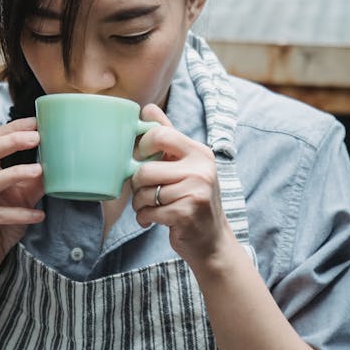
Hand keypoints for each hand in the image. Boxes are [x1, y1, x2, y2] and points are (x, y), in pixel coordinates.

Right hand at [0, 117, 44, 285]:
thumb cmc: (1, 225)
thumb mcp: (22, 199)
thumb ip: (34, 181)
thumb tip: (59, 161)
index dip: (14, 129)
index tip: (37, 122)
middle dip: (12, 142)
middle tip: (37, 137)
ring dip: (17, 174)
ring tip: (41, 171)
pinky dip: (19, 214)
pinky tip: (38, 216)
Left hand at [130, 105, 236, 268]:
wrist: (212, 241)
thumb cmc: (193, 199)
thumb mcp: (186, 164)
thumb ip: (168, 136)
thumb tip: (148, 108)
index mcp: (199, 152)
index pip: (160, 134)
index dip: (142, 147)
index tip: (144, 159)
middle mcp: (201, 169)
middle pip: (145, 169)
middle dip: (137, 184)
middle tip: (145, 191)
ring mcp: (196, 191)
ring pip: (144, 193)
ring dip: (140, 204)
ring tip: (151, 207)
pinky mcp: (186, 213)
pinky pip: (148, 211)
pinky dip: (144, 218)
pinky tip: (153, 219)